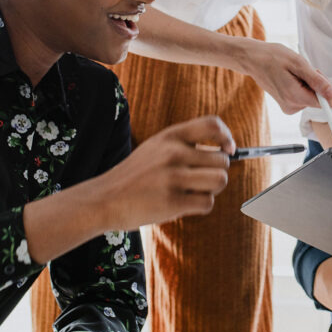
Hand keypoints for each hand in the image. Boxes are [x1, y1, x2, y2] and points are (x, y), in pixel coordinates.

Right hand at [102, 116, 233, 229]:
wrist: (103, 199)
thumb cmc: (135, 176)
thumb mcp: (155, 148)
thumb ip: (184, 145)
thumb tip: (226, 152)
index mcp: (170, 136)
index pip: (212, 124)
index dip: (226, 137)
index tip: (227, 150)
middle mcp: (173, 153)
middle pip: (222, 161)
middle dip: (216, 173)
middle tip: (197, 181)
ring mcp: (173, 177)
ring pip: (220, 180)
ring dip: (212, 190)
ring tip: (192, 192)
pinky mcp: (172, 201)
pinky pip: (207, 203)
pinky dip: (200, 207)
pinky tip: (182, 205)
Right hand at [238, 38, 331, 113]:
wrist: (253, 60)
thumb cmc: (274, 57)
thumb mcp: (298, 64)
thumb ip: (317, 81)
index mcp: (294, 97)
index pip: (324, 103)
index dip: (325, 88)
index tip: (316, 75)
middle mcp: (292, 107)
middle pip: (318, 99)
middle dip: (315, 83)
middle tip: (302, 69)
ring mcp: (288, 107)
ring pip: (311, 97)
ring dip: (308, 83)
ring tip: (293, 72)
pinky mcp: (287, 105)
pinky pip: (303, 97)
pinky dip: (302, 86)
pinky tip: (290, 77)